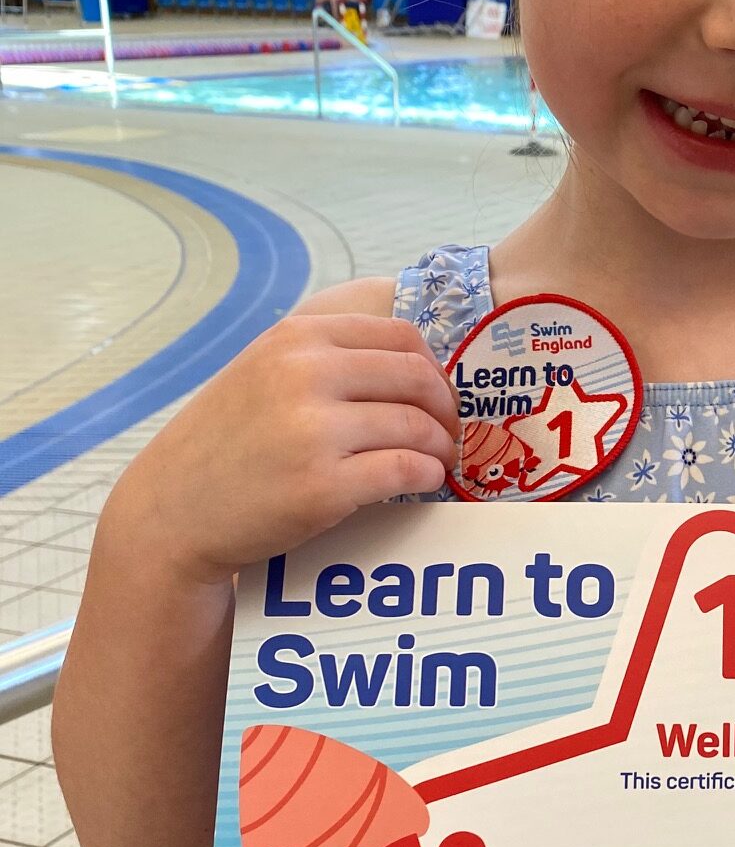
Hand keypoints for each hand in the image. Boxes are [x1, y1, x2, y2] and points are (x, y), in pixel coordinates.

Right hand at [112, 314, 460, 583]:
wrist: (173, 510)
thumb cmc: (226, 444)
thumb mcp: (263, 372)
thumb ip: (323, 358)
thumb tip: (413, 362)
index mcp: (296, 339)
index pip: (401, 336)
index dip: (434, 368)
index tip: (437, 397)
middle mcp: (304, 375)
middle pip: (417, 379)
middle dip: (446, 410)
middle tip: (448, 435)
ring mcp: (313, 431)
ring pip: (417, 427)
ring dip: (440, 448)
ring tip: (437, 463)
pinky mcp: (323, 486)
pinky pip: (406, 471)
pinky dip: (427, 476)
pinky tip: (424, 482)